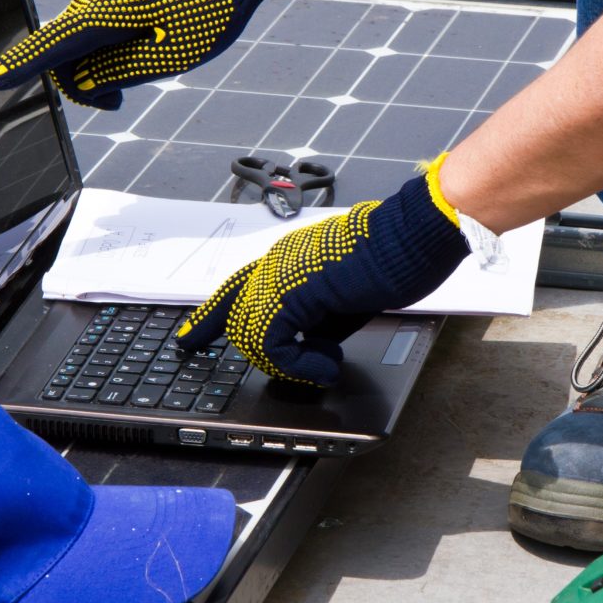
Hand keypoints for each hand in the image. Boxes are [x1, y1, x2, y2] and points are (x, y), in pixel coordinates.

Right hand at [0, 0, 308, 109]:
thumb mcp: (169, 56)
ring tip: (152, 56)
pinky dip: (114, 33)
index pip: (53, 44)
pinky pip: (104, 11)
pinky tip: (154, 32)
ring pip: (88, 29)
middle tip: (118, 101)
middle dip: (86, 77)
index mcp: (108, 10)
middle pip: (69, 44)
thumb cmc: (211, 7)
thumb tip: (80, 81)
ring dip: (104, 54)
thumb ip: (117, 71)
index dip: (22, 66)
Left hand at [180, 166, 469, 385]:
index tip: (189, 339)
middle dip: (231, 343)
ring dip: (286, 362)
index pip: (236, 288)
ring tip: (324, 363)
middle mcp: (276, 262)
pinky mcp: (294, 291)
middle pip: (232, 311)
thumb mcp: (346, 299)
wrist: (413, 237)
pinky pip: (272, 343)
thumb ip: (318, 321)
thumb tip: (308, 349)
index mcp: (288, 258)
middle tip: (259, 365)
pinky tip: (329, 364)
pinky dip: (299, 365)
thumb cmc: (394, 260)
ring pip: (249, 333)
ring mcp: (282, 274)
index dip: (209, 316)